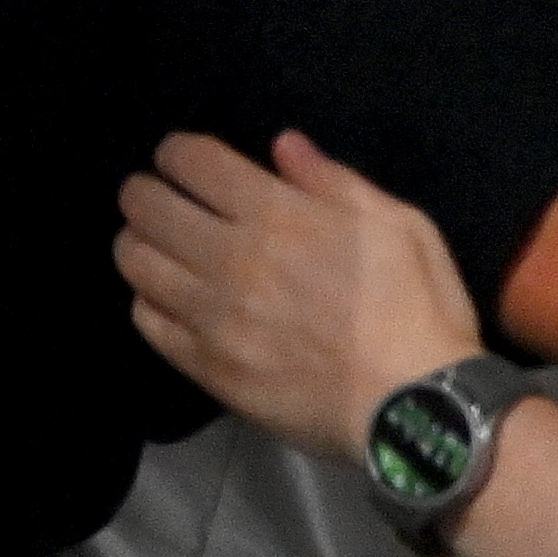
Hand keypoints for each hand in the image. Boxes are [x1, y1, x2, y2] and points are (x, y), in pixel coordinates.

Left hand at [117, 132, 486, 459]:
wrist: (423, 411)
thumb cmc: (420, 312)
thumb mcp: (403, 228)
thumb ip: (336, 181)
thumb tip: (283, 144)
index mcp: (277, 216)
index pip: (188, 159)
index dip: (177, 152)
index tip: (186, 163)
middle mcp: (231, 258)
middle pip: (144, 204)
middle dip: (147, 191)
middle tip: (165, 201)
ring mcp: (212, 316)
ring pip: (134, 260)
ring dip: (141, 243)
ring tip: (163, 248)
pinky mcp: (207, 366)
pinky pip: (146, 320)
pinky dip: (149, 301)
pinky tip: (172, 299)